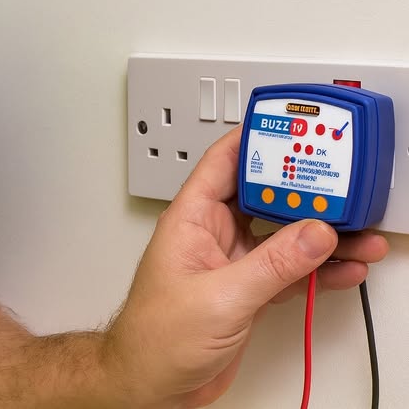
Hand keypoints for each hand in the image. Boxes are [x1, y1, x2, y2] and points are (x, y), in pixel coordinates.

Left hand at [106, 126, 387, 408]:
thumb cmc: (157, 337)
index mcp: (193, 217)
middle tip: (339, 182)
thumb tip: (314, 232)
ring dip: (318, 233)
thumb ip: (272, 265)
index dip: (255, 140)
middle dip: (301, 188)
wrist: (154, 384)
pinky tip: (342, 268)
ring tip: (357, 232)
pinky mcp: (249, 287)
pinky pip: (289, 269)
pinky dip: (316, 269)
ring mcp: (233, 259)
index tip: (291, 129)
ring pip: (282, 233)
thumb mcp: (220, 297)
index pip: (224, 161)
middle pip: (262, 194)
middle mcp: (214, 231)